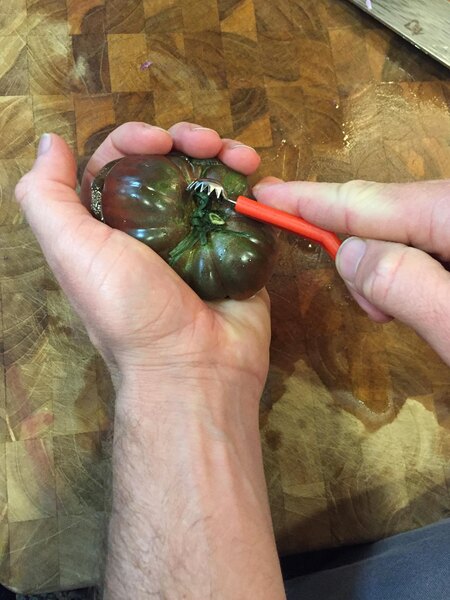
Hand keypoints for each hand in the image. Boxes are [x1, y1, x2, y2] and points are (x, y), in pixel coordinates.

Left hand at [15, 122, 269, 398]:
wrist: (194, 368)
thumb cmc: (129, 310)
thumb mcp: (73, 254)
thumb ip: (47, 198)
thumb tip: (51, 143)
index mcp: (112, 226)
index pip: (120, 162)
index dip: (135, 138)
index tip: (158, 140)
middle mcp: (155, 228)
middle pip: (170, 164)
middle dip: (188, 140)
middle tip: (207, 141)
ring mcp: (200, 239)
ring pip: (210, 180)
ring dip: (225, 155)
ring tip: (243, 156)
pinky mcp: (237, 251)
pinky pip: (244, 209)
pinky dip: (252, 188)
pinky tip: (259, 177)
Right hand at [254, 177, 449, 364]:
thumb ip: (401, 283)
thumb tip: (348, 253)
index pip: (365, 201)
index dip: (308, 199)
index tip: (264, 194)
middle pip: (384, 214)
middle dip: (359, 254)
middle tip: (371, 306)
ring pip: (401, 232)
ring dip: (387, 272)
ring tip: (399, 314)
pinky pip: (422, 244)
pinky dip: (408, 273)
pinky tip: (419, 302)